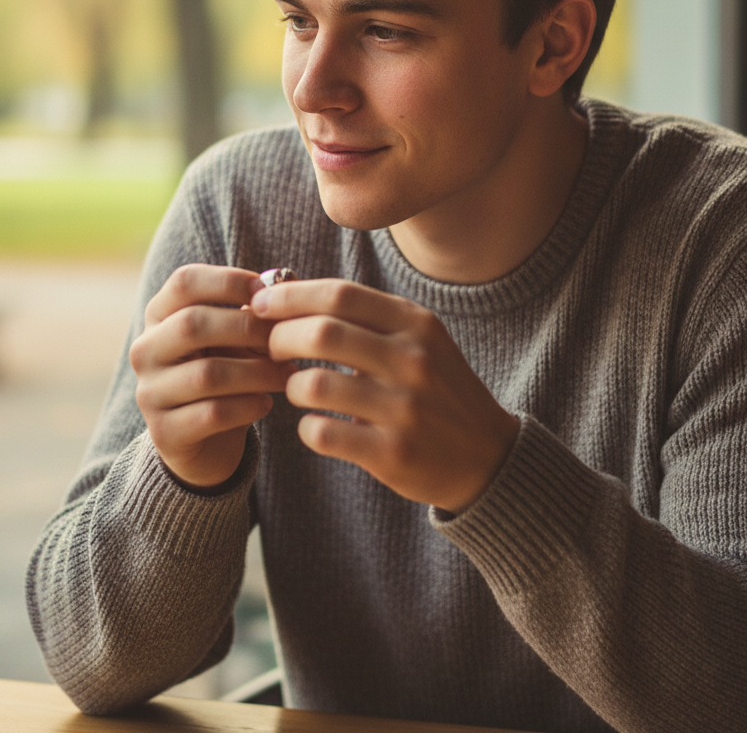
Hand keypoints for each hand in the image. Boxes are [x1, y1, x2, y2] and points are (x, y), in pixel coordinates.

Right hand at [130, 264, 295, 489]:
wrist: (207, 437)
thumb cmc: (228, 369)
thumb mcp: (238, 335)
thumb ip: (256, 309)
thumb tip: (287, 282)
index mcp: (160, 314)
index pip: (184, 282)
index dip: (228, 280)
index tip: (267, 292)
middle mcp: (146, 350)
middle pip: (192, 325)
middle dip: (248, 329)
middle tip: (287, 340)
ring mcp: (150, 392)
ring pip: (206, 374)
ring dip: (257, 372)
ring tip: (288, 374)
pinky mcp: (164, 432)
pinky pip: (211, 414)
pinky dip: (247, 406)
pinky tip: (267, 403)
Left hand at [251, 279, 519, 513]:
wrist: (487, 455)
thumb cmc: (436, 388)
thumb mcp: (418, 339)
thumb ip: (365, 316)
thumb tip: (288, 290)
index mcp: (416, 323)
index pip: (339, 294)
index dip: (289, 296)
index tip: (259, 304)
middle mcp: (413, 360)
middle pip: (321, 332)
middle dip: (278, 337)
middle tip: (268, 348)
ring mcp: (405, 408)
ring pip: (314, 384)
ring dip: (290, 385)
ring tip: (295, 387)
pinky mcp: (393, 453)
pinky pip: (322, 433)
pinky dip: (307, 426)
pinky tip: (316, 423)